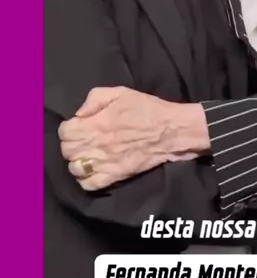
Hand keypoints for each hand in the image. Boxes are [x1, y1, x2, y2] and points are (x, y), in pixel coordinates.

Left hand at [58, 87, 209, 190]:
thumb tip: (79, 114)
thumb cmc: (147, 109)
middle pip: (67, 151)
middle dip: (71, 145)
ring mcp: (105, 162)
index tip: (78, 126)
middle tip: (83, 140)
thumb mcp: (121, 92)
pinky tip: (93, 170)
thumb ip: (95, 98)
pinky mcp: (115, 176)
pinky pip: (89, 185)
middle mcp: (97, 144)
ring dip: (77, 162)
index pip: (64, 132)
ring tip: (87, 156)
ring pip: (75, 169)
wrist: (171, 131)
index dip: (68, 128)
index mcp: (97, 123)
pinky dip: (86, 180)